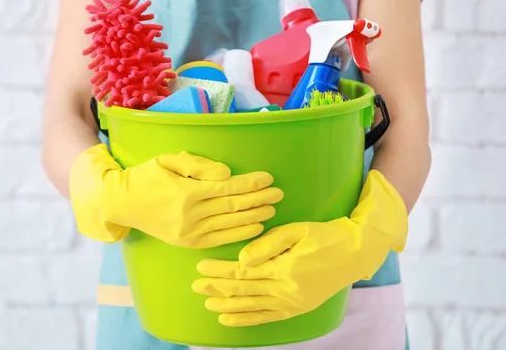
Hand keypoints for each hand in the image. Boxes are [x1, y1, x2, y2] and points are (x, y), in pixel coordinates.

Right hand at [69, 144, 284, 247]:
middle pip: (234, 206)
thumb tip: (227, 175)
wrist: (121, 203)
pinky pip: (220, 239)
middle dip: (259, 199)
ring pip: (230, 224)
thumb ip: (198, 166)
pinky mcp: (187, 243)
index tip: (268, 178)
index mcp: (187, 192)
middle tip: (279, 193)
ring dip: (254, 216)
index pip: (228, 188)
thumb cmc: (146, 177)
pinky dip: (240, 234)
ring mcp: (189, 232)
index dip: (251, 183)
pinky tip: (255, 227)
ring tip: (272, 208)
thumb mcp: (167, 161)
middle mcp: (191, 215)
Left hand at [192, 170, 406, 326]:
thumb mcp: (297, 230)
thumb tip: (242, 259)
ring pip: (252, 306)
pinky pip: (266, 317)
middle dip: (218, 287)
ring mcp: (293, 303)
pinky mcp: (297, 309)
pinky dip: (246, 319)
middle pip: (244, 290)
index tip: (201, 266)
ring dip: (227, 304)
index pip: (244, 271)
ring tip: (206, 301)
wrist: (356, 254)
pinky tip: (228, 319)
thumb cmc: (326, 236)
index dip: (221, 270)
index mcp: (286, 268)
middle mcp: (288, 290)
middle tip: (195, 285)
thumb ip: (267, 244)